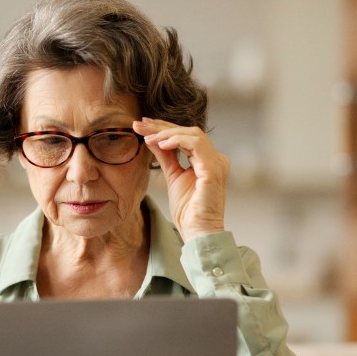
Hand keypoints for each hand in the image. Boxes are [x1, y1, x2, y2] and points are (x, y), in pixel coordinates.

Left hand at [133, 118, 228, 240]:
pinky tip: (160, 144)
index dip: (164, 128)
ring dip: (167, 132)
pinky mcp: (213, 169)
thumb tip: (152, 139)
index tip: (143, 125)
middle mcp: (215, 158)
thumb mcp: (173, 176)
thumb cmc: (188, 211)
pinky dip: (177, 141)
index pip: (185, 136)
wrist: (197, 231)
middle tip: (139, 124)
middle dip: (162, 126)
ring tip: (148, 137)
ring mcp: (217, 162)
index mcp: (207, 160)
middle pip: (188, 131)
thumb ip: (165, 157)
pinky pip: (196, 145)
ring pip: (192, 134)